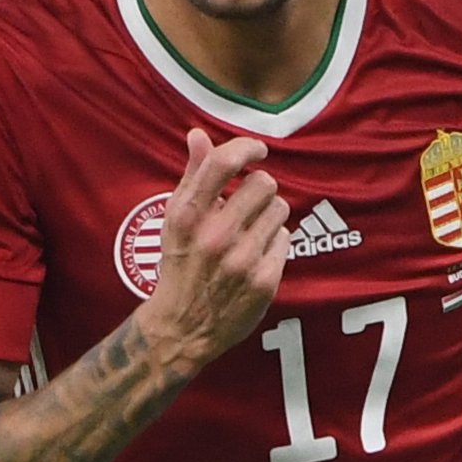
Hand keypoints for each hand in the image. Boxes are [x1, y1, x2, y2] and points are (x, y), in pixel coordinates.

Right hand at [143, 129, 290, 370]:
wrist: (183, 327)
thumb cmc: (181, 264)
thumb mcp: (176, 220)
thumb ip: (192, 176)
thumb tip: (198, 134)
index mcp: (187, 216)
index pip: (223, 163)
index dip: (246, 149)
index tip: (257, 151)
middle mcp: (214, 236)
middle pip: (264, 184)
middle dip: (259, 189)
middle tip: (248, 205)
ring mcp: (241, 260)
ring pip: (279, 209)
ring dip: (269, 215)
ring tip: (250, 231)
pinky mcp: (264, 281)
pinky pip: (285, 238)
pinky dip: (274, 242)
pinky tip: (256, 255)